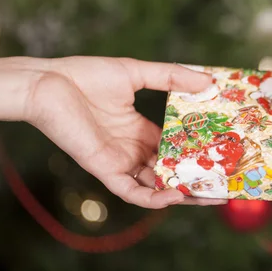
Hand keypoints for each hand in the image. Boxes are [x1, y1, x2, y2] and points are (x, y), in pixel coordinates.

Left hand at [23, 56, 224, 207]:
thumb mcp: (136, 73)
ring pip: (155, 185)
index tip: (221, 153)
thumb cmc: (86, 75)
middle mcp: (131, 149)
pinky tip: (175, 195)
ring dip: (181, 192)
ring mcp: (119, 161)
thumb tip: (207, 79)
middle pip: (168, 170)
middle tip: (223, 182)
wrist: (47, 83)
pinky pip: (132, 192)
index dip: (194, 153)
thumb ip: (171, 77)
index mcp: (138, 129)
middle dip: (193, 178)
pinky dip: (154, 198)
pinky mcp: (105, 169)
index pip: (172, 147)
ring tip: (209, 195)